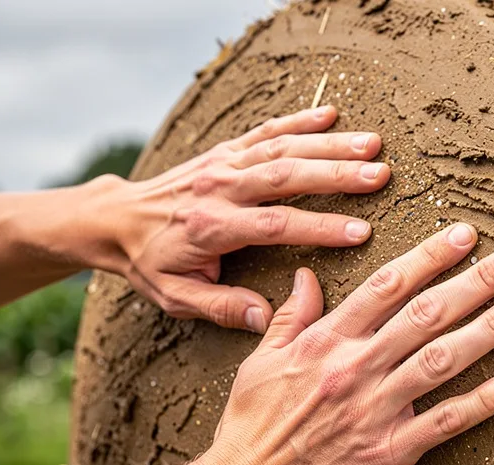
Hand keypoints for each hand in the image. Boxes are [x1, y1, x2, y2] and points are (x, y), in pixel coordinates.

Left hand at [112, 106, 389, 331]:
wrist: (113, 219)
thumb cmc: (148, 262)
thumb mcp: (175, 297)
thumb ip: (221, 307)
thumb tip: (267, 320)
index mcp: (211, 227)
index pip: (275, 225)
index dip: (319, 227)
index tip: (360, 232)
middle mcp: (220, 188)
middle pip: (286, 175)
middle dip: (337, 174)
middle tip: (380, 175)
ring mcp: (223, 164)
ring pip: (282, 148)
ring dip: (330, 145)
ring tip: (373, 145)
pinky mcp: (225, 151)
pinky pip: (266, 131)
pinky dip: (299, 120)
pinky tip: (332, 115)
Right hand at [198, 223, 493, 464]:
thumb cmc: (250, 428)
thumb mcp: (260, 362)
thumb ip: (290, 317)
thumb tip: (306, 276)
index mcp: (326, 341)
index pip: (387, 286)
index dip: (430, 256)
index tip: (465, 235)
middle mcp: (356, 367)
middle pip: (427, 313)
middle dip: (478, 281)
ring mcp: (376, 409)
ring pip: (444, 359)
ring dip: (492, 327)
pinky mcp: (390, 452)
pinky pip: (446, 421)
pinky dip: (484, 400)